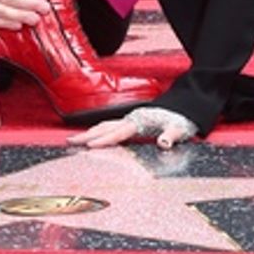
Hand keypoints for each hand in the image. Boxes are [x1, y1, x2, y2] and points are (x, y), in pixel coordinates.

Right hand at [69, 107, 197, 149]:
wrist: (184, 107)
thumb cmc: (181, 119)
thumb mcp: (179, 129)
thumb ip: (171, 136)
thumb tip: (163, 143)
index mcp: (141, 121)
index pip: (119, 132)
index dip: (104, 139)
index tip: (89, 145)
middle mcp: (132, 119)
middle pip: (105, 127)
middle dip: (87, 135)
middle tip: (69, 142)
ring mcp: (130, 119)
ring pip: (105, 125)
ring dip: (89, 132)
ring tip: (73, 139)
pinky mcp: (131, 121)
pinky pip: (110, 126)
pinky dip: (98, 130)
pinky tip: (92, 135)